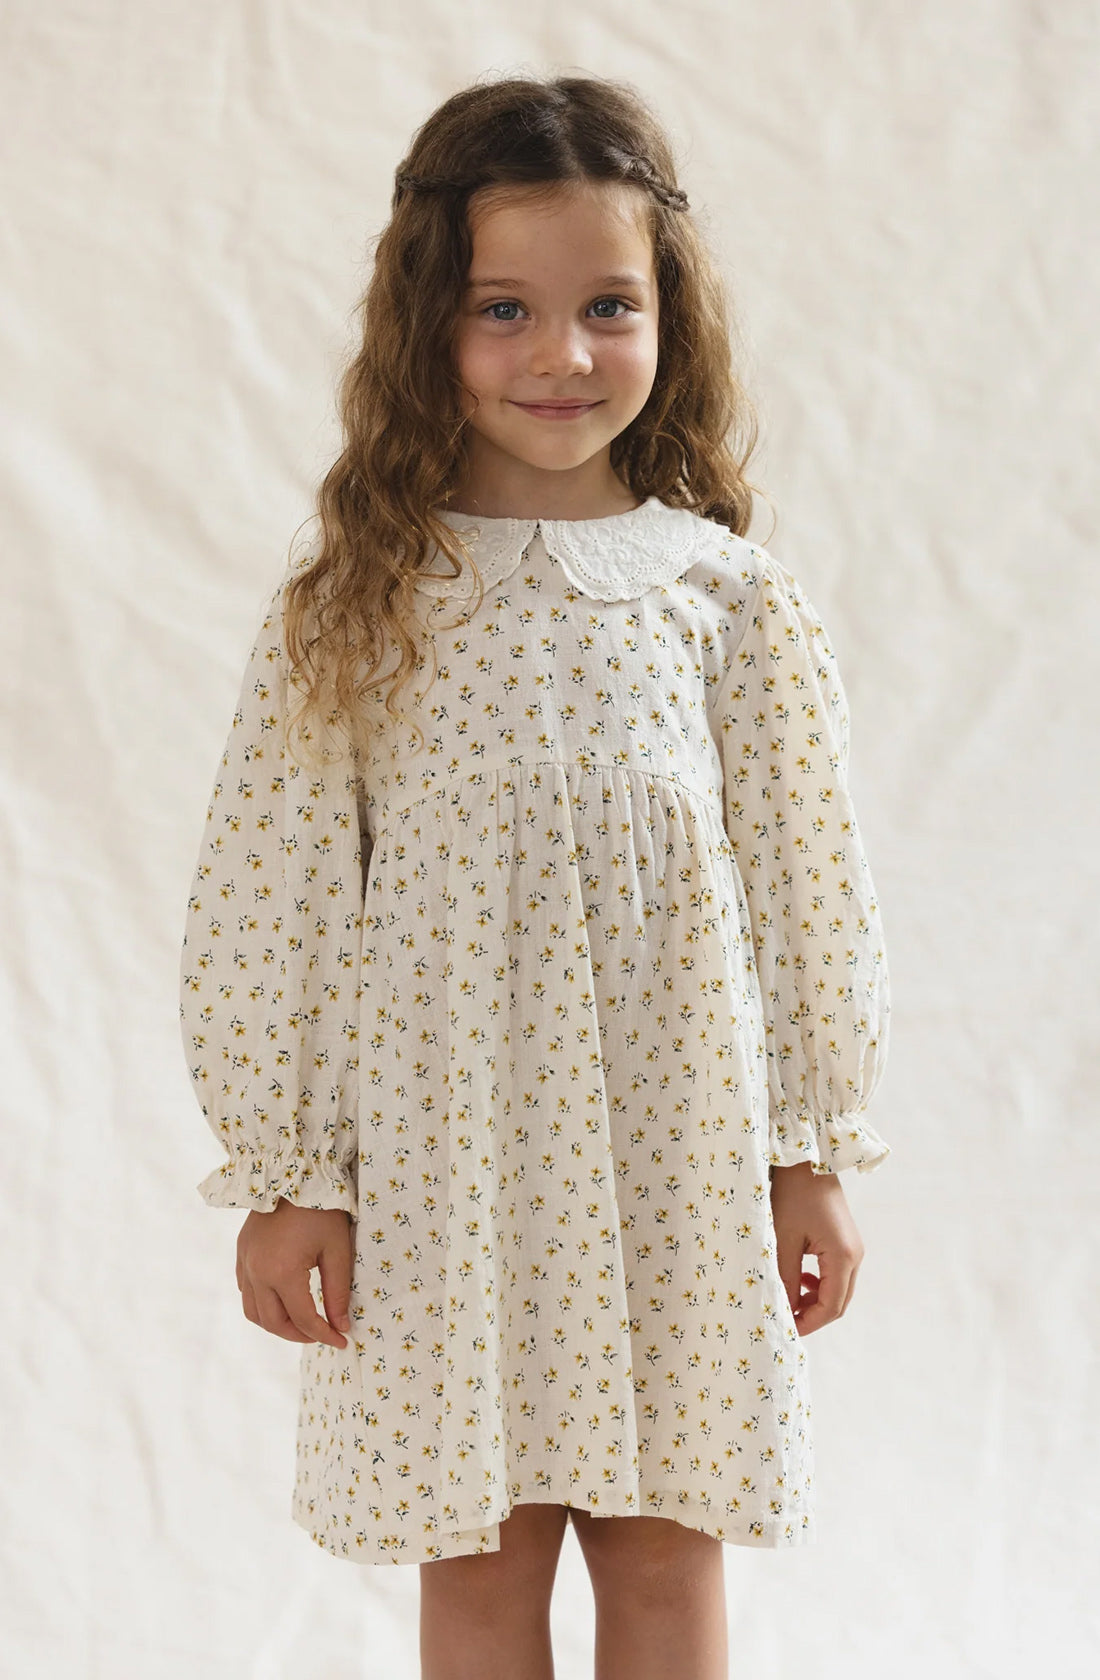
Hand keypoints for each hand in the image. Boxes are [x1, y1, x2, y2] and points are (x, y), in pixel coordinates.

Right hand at [235, 1198, 353, 1348]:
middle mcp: (257, 1272)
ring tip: (302, 1323)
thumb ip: (338, 1292)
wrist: (295, 1172)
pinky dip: (262, 1304)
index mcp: (282, 1272)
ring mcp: (245, 1262)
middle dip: (300, 1335)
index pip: (304, 1319)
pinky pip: (246, 1291)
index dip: (324, 1335)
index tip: (342, 1341)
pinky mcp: (242, 1252)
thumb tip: (341, 1326)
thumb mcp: (337, 1250)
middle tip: (323, 1334)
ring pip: (254, 1312)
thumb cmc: (321, 1208)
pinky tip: (281, 1300)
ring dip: (277, 1324)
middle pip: (274, 1322)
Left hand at [769, 1162, 864, 1335]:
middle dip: (813, 1315)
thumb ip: (786, 1278)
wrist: (806, 1160)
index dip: (809, 1323)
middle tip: (785, 1318)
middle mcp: (854, 1255)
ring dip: (815, 1300)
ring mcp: (853, 1248)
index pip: (831, 1307)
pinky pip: (836, 1274)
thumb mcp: (784, 1240)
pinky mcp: (845, 1241)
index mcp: (843, 1256)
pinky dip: (819, 1284)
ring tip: (789, 1296)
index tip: (785, 1328)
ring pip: (838, 1289)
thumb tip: (785, 1310)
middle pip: (839, 1302)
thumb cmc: (792, 1195)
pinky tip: (800, 1279)